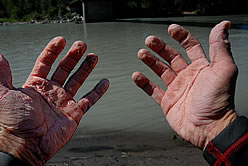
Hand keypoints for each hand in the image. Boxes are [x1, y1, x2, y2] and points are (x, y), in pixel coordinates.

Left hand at [0, 37, 108, 165]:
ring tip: (93, 56)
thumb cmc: (13, 122)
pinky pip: (89, 100)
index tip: (61, 40)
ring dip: (86, 68)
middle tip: (81, 45)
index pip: (46, 62)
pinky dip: (98, 91)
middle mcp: (51, 92)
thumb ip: (2, 74)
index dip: (53, 50)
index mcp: (35, 85)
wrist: (25, 145)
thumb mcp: (3, 93)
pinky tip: (104, 82)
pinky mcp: (74, 113)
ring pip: (78, 81)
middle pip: (65, 68)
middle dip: (73, 55)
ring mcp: (63, 102)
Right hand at [132, 21, 237, 149]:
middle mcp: (188, 76)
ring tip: (141, 53)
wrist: (209, 128)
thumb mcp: (224, 70)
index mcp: (201, 67)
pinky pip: (153, 90)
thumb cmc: (219, 101)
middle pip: (171, 56)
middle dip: (160, 47)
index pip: (190, 46)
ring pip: (160, 71)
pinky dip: (144, 83)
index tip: (171, 29)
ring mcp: (177, 88)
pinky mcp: (167, 101)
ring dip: (150, 61)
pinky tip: (137, 75)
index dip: (181, 36)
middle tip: (149, 40)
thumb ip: (220, 47)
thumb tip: (222, 25)